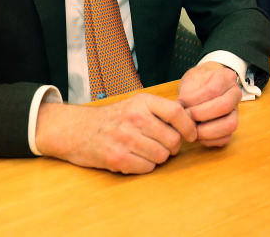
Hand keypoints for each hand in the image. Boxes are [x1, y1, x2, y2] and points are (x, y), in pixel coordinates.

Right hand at [35, 93, 196, 173]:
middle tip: (165, 146)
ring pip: (162, 156)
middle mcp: (134, 118)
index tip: (191, 135)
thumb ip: (161, 109)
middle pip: (172, 139)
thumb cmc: (113, 118)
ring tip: (147, 151)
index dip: (189, 127)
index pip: (177, 113)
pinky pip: (147, 167)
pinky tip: (136, 158)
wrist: (77, 130)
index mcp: (142, 102)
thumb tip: (191, 117)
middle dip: (173, 147)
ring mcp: (125, 138)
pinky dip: (146, 166)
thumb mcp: (136, 104)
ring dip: (159, 157)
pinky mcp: (117, 158)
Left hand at [177, 62, 242, 147]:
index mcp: (227, 77)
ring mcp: (236, 111)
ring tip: (191, 129)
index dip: (195, 99)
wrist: (203, 87)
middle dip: (201, 115)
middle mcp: (236, 94)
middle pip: (224, 107)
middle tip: (186, 117)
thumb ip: (187, 94)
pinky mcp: (231, 126)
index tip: (181, 103)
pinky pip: (226, 138)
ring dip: (207, 131)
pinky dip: (210, 140)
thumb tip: (180, 110)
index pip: (213, 89)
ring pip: (230, 125)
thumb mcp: (190, 81)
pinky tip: (197, 135)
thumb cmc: (197, 84)